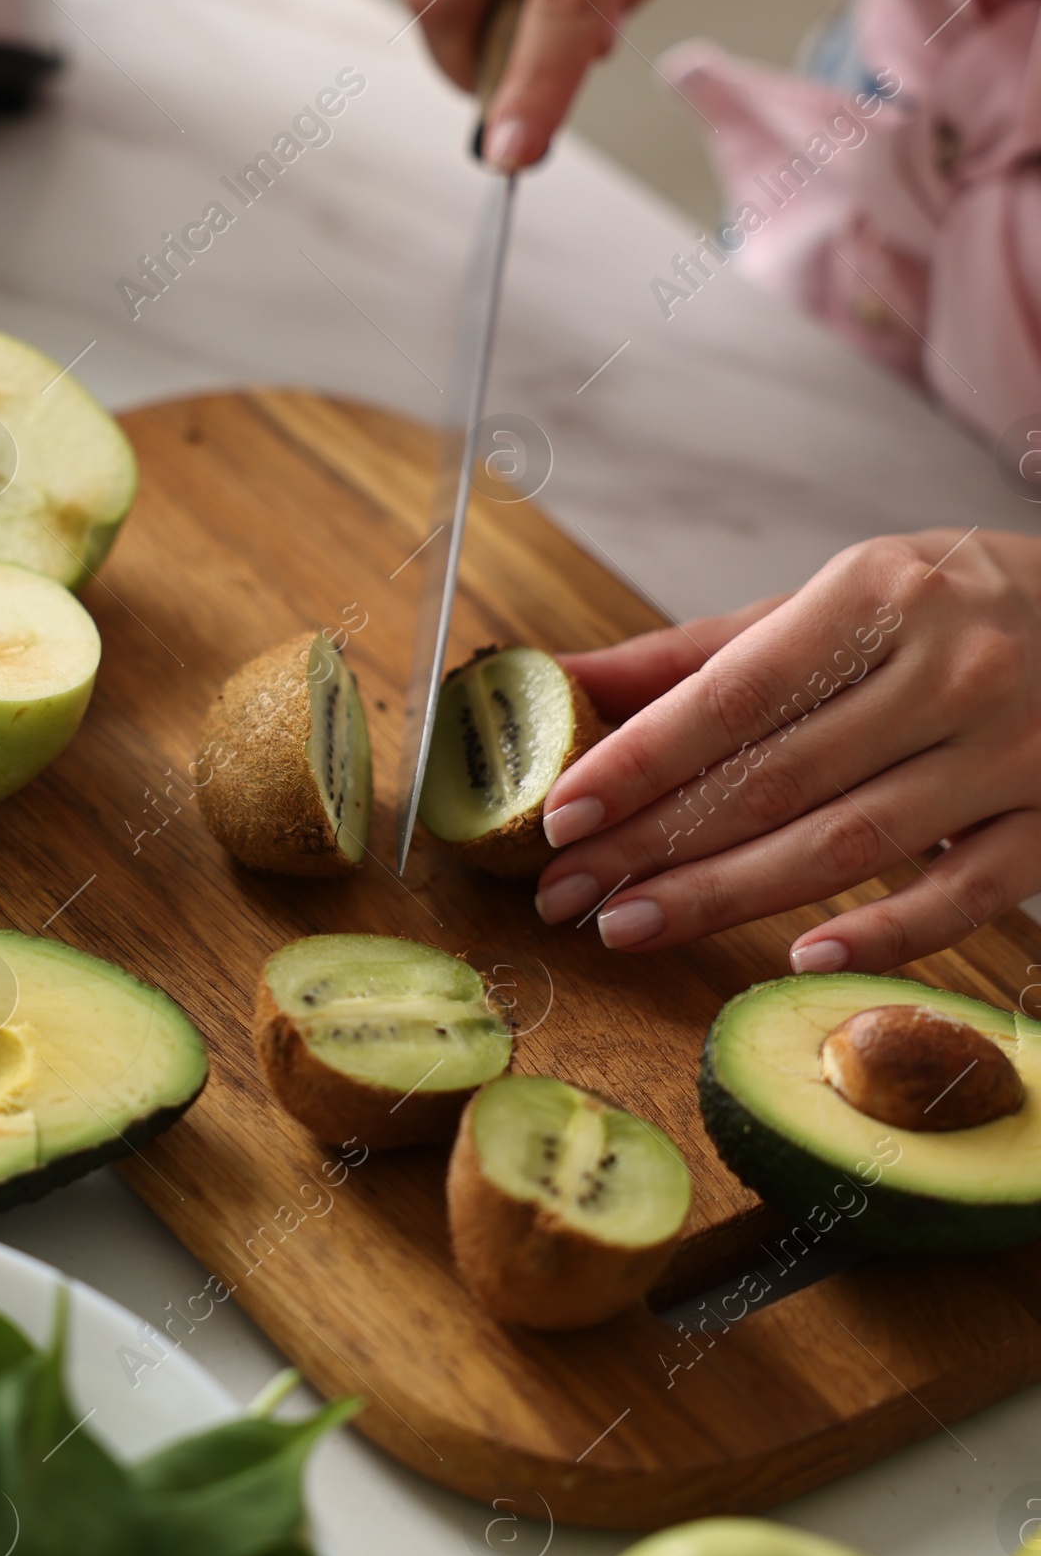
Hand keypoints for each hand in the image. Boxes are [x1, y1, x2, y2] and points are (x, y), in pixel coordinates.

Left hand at [533, 532, 1040, 970]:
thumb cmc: (955, 611)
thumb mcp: (840, 599)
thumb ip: (701, 653)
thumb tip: (563, 683)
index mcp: (879, 595)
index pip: (735, 694)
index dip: (642, 760)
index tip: (560, 813)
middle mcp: (949, 671)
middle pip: (776, 779)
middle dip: (655, 844)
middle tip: (564, 892)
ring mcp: (1011, 754)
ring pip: (851, 844)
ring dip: (727, 896)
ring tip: (627, 926)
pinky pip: (964, 897)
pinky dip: (884, 935)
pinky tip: (799, 959)